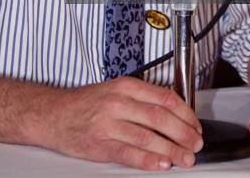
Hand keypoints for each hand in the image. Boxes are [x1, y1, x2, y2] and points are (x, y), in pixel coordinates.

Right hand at [29, 77, 202, 170]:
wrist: (54, 114)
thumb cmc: (86, 103)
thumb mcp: (115, 90)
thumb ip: (141, 99)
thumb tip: (174, 113)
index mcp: (125, 86)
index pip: (164, 98)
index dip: (185, 114)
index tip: (195, 125)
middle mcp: (118, 102)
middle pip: (160, 118)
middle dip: (184, 134)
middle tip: (195, 144)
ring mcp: (108, 124)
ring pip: (148, 138)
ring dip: (172, 151)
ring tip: (185, 159)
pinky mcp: (100, 145)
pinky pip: (129, 154)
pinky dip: (149, 161)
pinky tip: (162, 164)